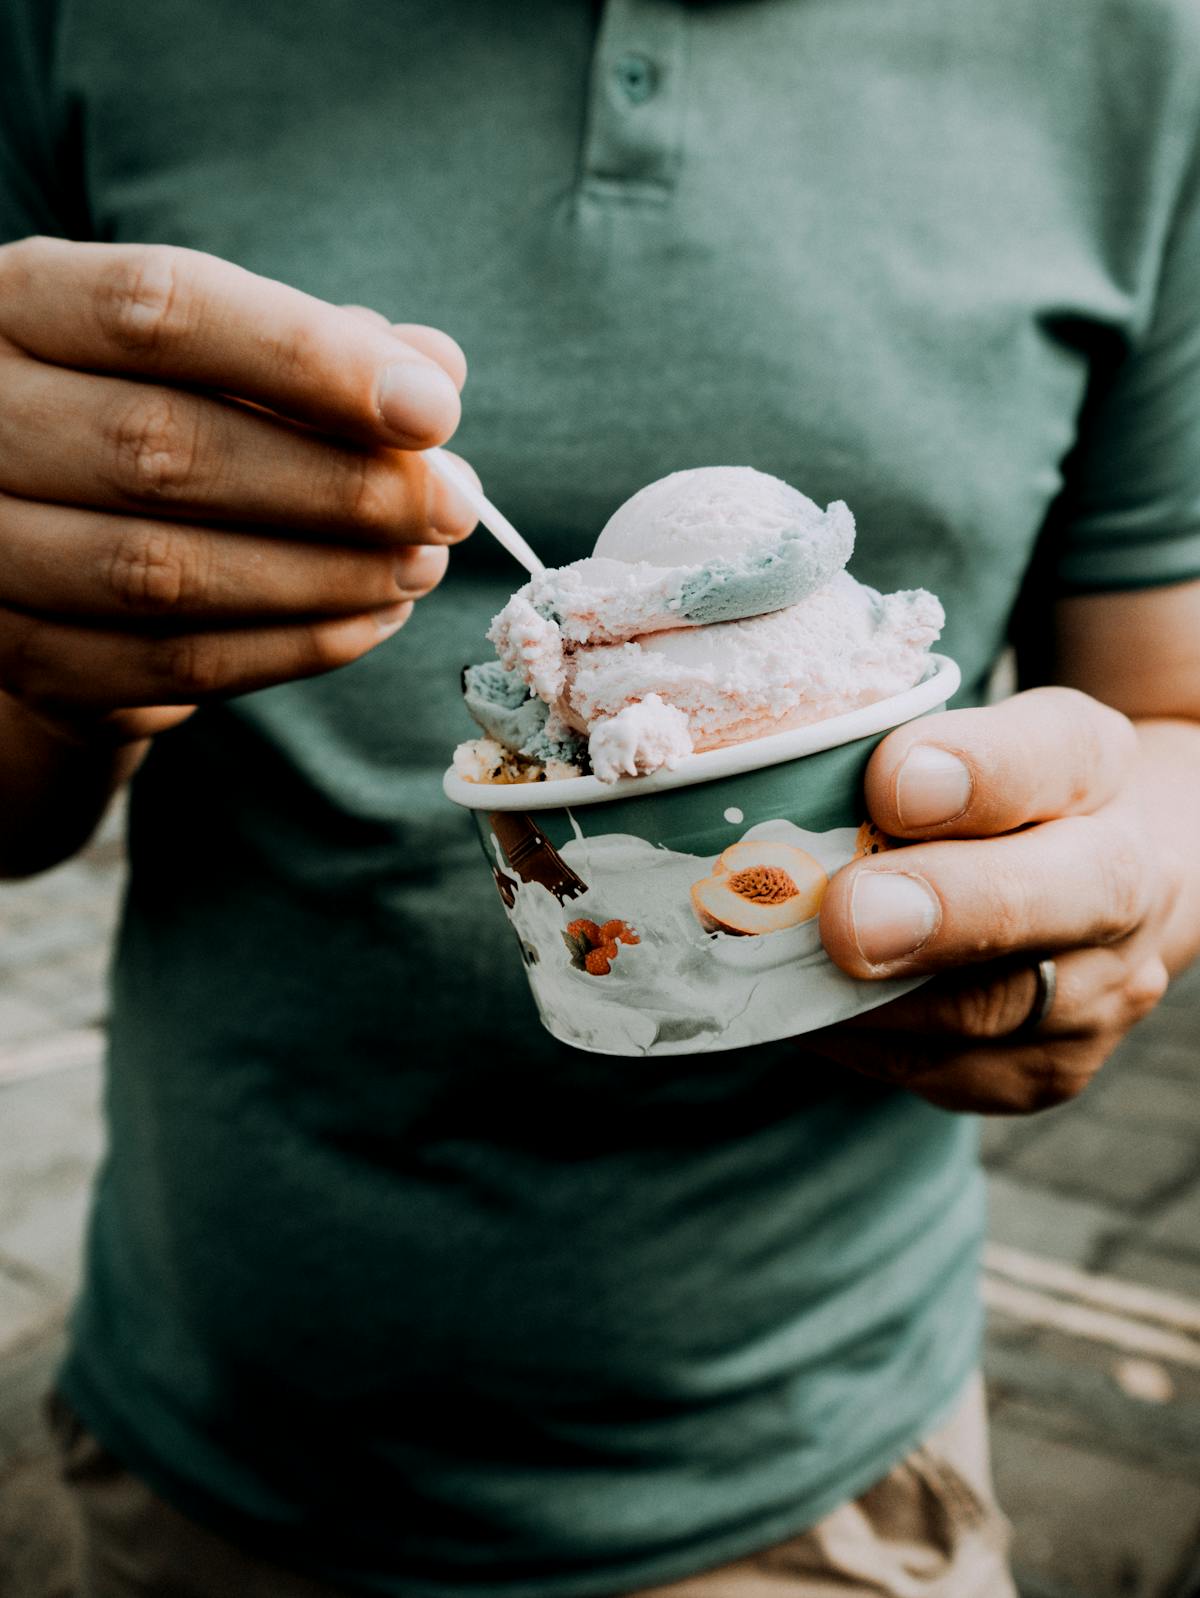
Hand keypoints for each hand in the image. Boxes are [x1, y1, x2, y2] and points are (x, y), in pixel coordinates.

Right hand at [0, 237, 477, 746]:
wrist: (43, 539)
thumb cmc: (151, 413)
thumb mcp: (216, 352)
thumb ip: (316, 346)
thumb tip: (435, 366)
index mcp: (20, 305)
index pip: (158, 309)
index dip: (307, 358)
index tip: (434, 407)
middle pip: (163, 450)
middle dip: (339, 485)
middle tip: (452, 505)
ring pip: (166, 573)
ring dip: (327, 576)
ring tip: (421, 563)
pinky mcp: (30, 659)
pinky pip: (174, 665)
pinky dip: (294, 647)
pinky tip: (371, 619)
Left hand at [810, 688, 1177, 1112]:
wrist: (1093, 878)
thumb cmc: (1004, 792)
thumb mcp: (973, 731)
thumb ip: (924, 750)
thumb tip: (852, 786)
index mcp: (1097, 771)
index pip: (1055, 758)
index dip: (975, 775)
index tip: (891, 784)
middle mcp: (1123, 890)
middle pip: (1041, 907)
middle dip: (939, 916)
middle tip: (846, 920)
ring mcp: (1096, 996)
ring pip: (980, 1013)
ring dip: (870, 994)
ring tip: (780, 963)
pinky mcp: (1045, 1073)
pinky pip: (939, 1069)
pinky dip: (859, 1040)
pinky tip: (806, 1005)